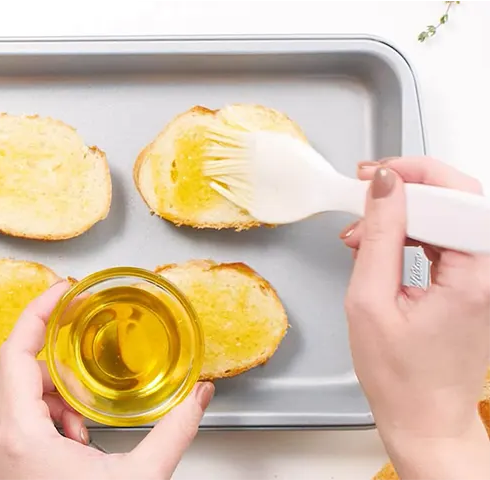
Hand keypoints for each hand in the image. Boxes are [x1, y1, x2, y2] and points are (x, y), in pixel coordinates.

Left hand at [0, 281, 215, 479]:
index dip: (39, 312)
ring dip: (58, 386)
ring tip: (88, 412)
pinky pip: (26, 409)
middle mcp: (1, 435)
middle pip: (18, 363)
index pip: (17, 351)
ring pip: (23, 387)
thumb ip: (175, 431)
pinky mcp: (11, 453)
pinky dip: (54, 408)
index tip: (61, 290)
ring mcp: (2, 445)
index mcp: (21, 433)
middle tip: (83, 328)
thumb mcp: (139, 477)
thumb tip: (200, 396)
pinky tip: (79, 434)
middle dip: (57, 348)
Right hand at [341, 157, 489, 479]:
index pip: (456, 196)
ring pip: (450, 216)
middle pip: (458, 199)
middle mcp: (489, 272)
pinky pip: (446, 238)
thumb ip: (379, 237)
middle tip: (366, 190)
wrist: (423, 418)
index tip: (372, 174)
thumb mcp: (371, 301)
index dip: (412, 175)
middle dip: (407, 188)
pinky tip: (381, 243)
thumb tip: (384, 187)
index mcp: (474, 276)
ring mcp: (484, 277)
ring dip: (405, 213)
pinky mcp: (473, 282)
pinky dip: (412, 233)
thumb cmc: (400, 376)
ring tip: (362, 230)